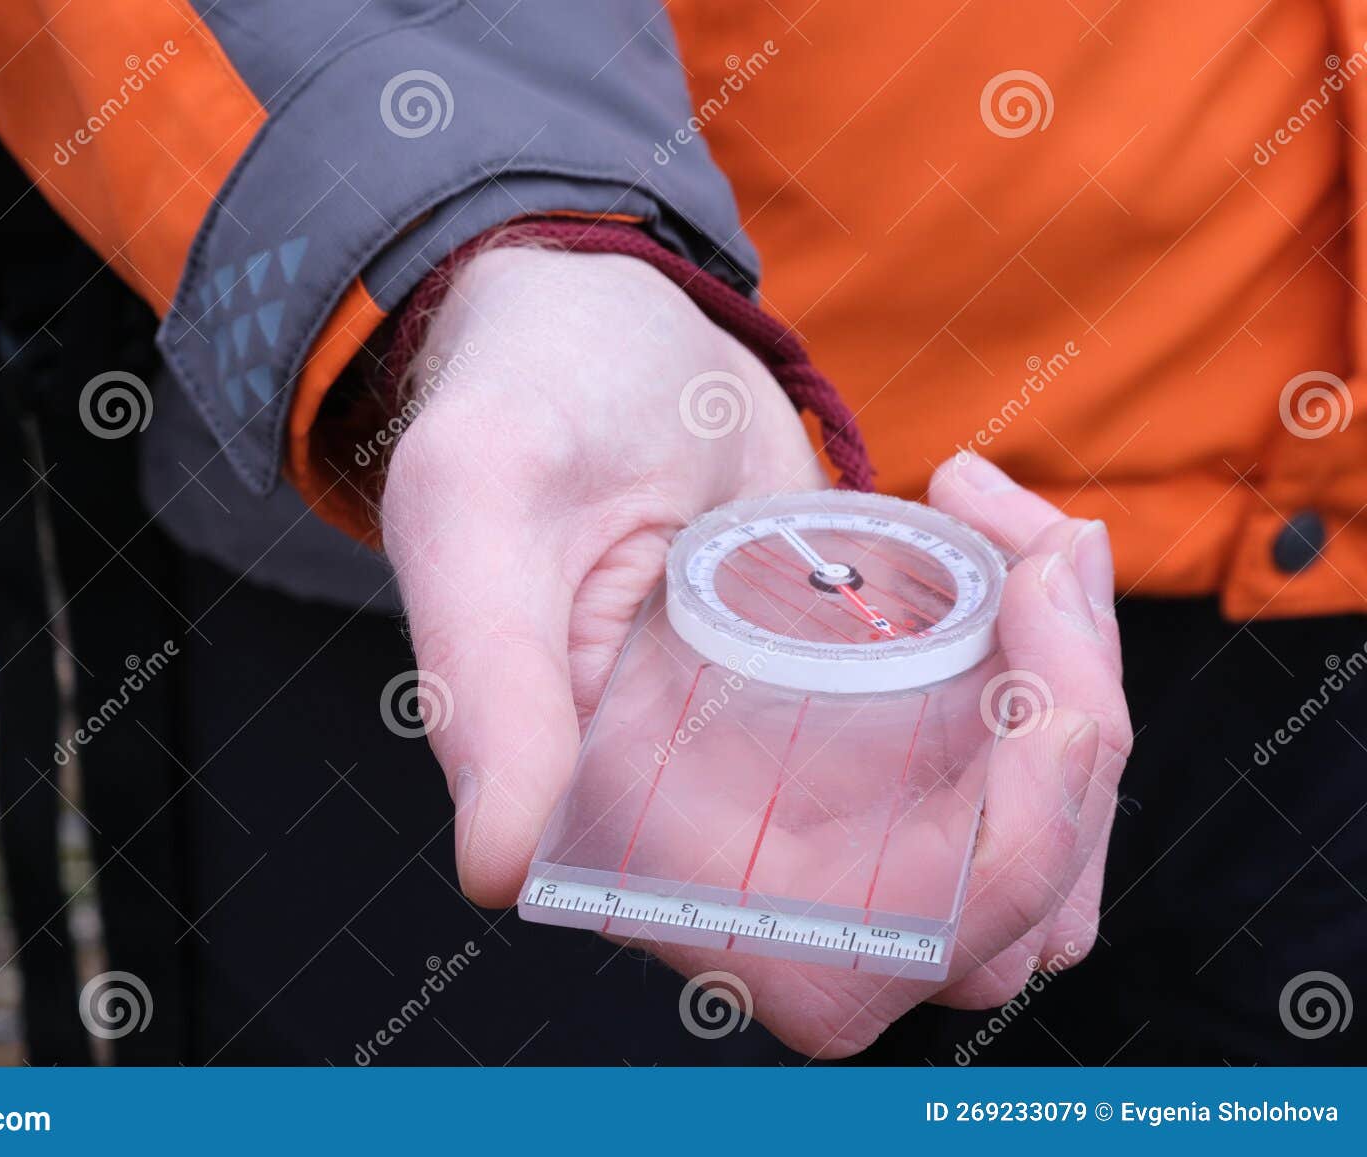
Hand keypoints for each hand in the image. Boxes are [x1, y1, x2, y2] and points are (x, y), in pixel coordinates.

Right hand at [381, 248, 1129, 1056]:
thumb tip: (501, 872)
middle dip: (1068, 775)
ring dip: (1083, 722)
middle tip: (1044, 570)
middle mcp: (729, 851)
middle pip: (973, 929)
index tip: (1038, 700)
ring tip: (1037, 548)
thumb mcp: (483, 517)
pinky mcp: (881, 728)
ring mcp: (816, 793)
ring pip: (1023, 868)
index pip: (829, 971)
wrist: (594, 336)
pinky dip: (1067, 679)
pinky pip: (1023, 779)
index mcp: (625, 845)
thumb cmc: (523, 409)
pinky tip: (1025, 554)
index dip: (978, 880)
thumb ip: (488, 689)